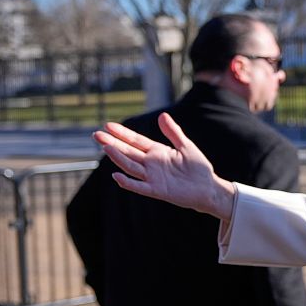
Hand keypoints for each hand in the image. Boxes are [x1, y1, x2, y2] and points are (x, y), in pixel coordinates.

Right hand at [93, 113, 235, 219]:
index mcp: (157, 152)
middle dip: (112, 143)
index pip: (136, 141)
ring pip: (131, 166)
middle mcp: (151, 164)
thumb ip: (174, 132)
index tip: (108, 125)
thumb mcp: (186, 146)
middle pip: (128, 152)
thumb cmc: (198, 168)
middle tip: (96, 134)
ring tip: (105, 147)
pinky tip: (116, 175)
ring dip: (118, 158)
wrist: (209, 188)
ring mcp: (153, 177)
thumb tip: (162, 115)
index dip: (122, 133)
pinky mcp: (158, 190)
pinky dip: (128, 182)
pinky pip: (140, 187)